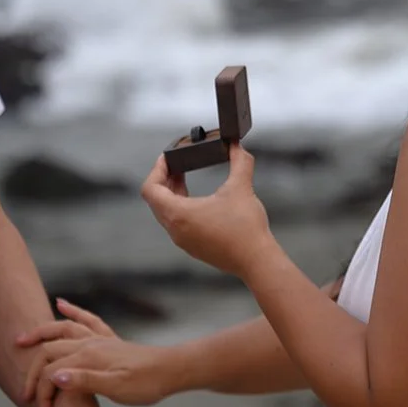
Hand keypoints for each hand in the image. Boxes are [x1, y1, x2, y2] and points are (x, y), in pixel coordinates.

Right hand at [18, 298, 177, 406]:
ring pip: (63, 329)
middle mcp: (90, 343)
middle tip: (25, 392)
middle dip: (34, 370)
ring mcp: (100, 339)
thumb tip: (54, 378)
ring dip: (42, 333)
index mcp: (88, 357)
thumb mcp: (115, 388)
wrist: (171, 371)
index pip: (52, 371)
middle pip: (51, 350)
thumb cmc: (146, 383)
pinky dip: (73, 310)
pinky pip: (87, 320)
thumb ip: (84, 381)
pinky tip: (62, 304)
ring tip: (23, 340)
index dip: (43, 392)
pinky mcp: (110, 339)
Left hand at [140, 143, 275, 278]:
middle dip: (164, 180)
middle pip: (156, 201)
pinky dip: (180, 208)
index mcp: (178, 214)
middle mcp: (175, 230)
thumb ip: (239, 161)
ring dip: (172, 194)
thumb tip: (236, 145)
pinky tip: (197, 201)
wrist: (257, 261)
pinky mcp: (194, 248)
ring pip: (166, 213)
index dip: (156, 170)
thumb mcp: (241, 187)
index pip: (150, 189)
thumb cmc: (245, 228)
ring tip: (183, 179)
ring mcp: (183, 241)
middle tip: (175, 166)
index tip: (167, 159)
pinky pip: (177, 224)